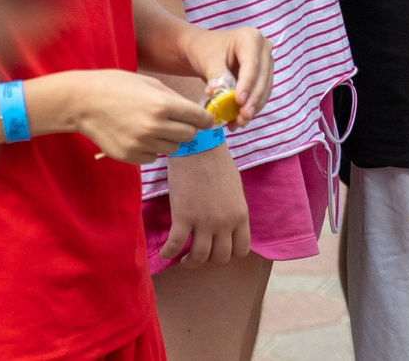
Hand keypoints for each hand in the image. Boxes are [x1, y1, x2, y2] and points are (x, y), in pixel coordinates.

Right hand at [36, 69, 216, 163]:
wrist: (82, 102)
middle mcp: (154, 126)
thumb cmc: (117, 86)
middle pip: (189, 135)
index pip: (199, 119)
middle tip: (175, 120)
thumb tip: (197, 113)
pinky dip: (152, 148)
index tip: (204, 119)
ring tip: (152, 126)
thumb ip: (175, 99)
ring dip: (169, 139)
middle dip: (187, 128)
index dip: (205, 119)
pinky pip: (154, 157)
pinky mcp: (130, 156)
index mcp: (163, 104)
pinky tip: (139, 136)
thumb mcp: (151, 83)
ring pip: (173, 148)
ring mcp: (141, 143)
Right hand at [158, 142, 251, 265]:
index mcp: (240, 215)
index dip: (229, 254)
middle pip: (220, 258)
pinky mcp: (183, 217)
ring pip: (199, 257)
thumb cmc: (218, 164)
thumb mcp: (235, 190)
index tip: (218, 249)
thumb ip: (233, 211)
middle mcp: (225, 222)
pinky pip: (174, 246)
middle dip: (209, 260)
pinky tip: (166, 252)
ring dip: (190, 261)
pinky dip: (169, 253)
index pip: (241, 250)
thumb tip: (227, 226)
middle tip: (199, 252)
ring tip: (183, 256)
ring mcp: (204, 221)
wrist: (199, 147)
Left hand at [180, 23, 272, 126]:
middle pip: (262, 78)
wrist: (204, 51)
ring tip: (240, 123)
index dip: (247, 84)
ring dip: (253, 108)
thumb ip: (216, 76)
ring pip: (264, 89)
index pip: (252, 64)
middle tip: (242, 118)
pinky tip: (239, 120)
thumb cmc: (205, 50)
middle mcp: (263, 48)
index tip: (239, 102)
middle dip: (252, 100)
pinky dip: (251, 108)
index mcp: (250, 38)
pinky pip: (261, 94)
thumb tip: (218, 94)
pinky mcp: (263, 76)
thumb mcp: (207, 60)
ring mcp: (266, 62)